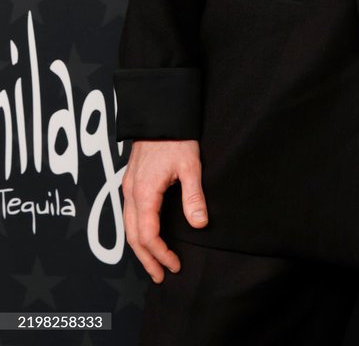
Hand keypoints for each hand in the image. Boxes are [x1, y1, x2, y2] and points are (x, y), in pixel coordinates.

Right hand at [122, 139, 207, 282]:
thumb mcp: (190, 166)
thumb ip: (193, 196)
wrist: (160, 114)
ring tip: (153, 263)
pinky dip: (135, 232)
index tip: (174, 265)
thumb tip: (199, 224)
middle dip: (146, 259)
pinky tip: (146, 237)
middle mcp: (131, 193)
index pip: (148, 235)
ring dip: (139, 248)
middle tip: (160, 276)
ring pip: (127, 227)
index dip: (160, 254)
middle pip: (132, 236)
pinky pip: (128, 215)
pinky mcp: (130, 182)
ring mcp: (128, 187)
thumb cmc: (175, 138)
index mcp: (144, 192)